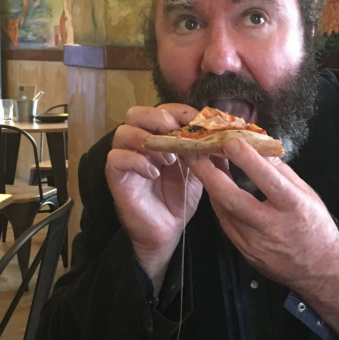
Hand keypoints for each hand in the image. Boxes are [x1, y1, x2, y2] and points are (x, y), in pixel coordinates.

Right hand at [106, 104, 203, 288]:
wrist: (167, 230)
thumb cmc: (180, 197)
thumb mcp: (199, 170)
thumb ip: (206, 150)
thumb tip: (223, 132)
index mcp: (158, 136)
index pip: (163, 109)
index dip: (180, 111)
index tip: (199, 122)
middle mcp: (139, 142)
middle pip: (136, 113)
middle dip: (157, 118)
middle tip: (176, 134)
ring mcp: (125, 157)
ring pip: (123, 132)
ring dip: (148, 141)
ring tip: (168, 159)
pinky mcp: (115, 176)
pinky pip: (116, 158)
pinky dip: (136, 161)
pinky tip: (154, 174)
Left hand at [190, 138, 338, 339]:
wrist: (319, 270)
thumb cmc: (315, 225)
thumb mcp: (307, 194)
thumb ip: (282, 173)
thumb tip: (259, 149)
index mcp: (293, 207)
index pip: (267, 179)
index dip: (247, 159)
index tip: (230, 140)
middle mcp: (272, 226)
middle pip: (233, 199)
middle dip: (210, 175)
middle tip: (196, 154)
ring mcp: (256, 243)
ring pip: (224, 212)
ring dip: (210, 187)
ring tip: (201, 166)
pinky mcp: (246, 253)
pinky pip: (227, 224)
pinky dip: (219, 205)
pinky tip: (215, 190)